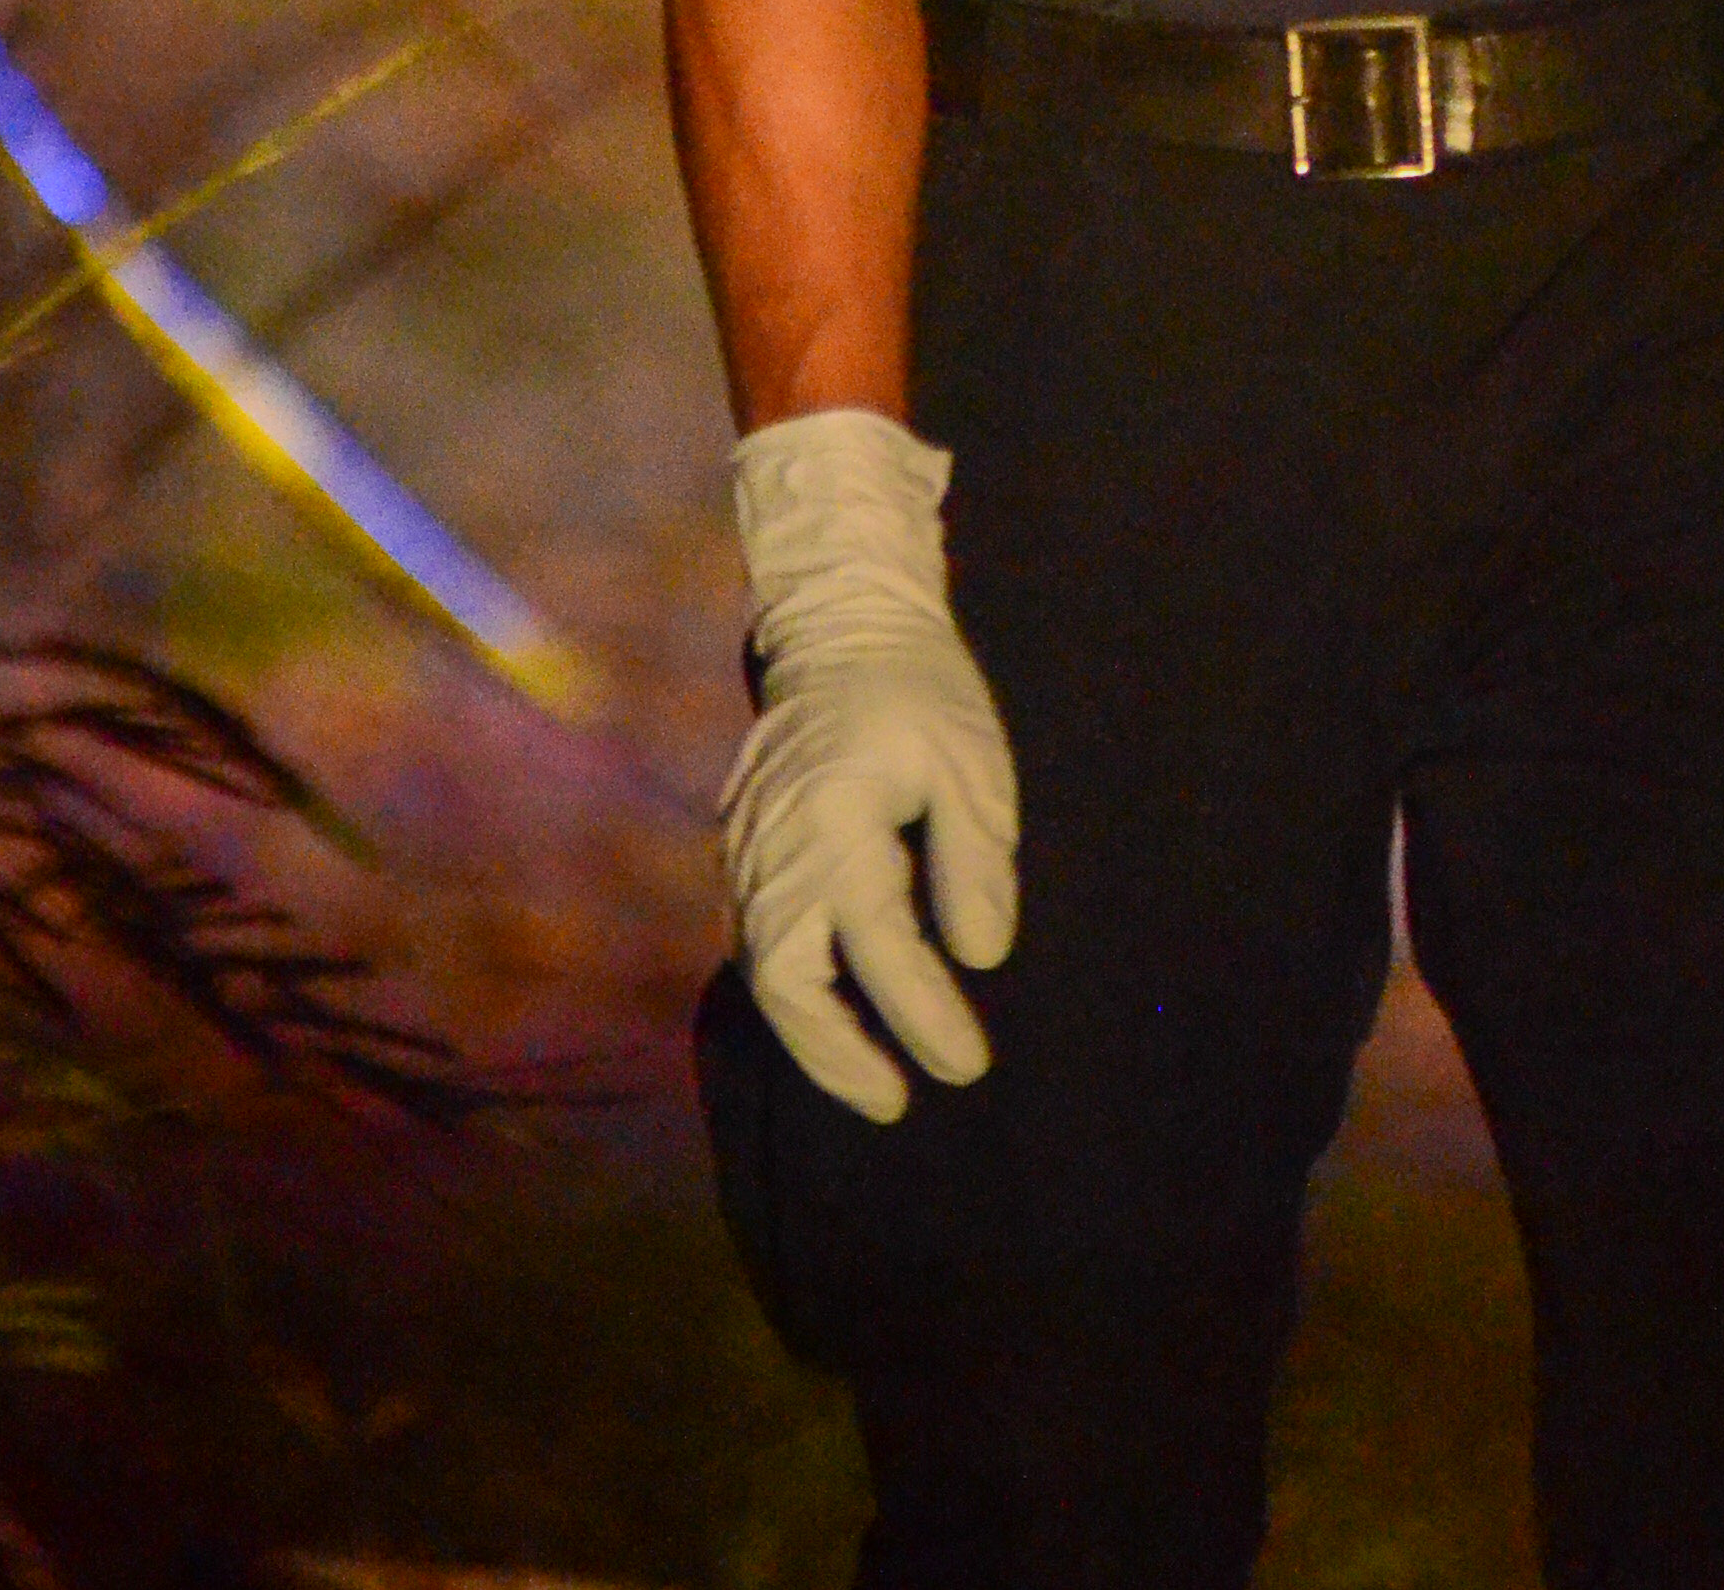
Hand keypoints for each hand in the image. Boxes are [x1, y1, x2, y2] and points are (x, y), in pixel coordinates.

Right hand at [724, 408, 1018, 1123]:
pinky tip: (832, 1015)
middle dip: (837, 1052)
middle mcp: (779, 846)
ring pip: (762, 965)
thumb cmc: (921, 690)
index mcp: (839, 821)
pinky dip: (791, 987)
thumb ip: (974, 863)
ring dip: (811, 1031)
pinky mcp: (744, 844)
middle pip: (786, 979)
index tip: (966, 1064)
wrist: (839, 622)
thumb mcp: (972, 767)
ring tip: (869, 1079)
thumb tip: (979, 958)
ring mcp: (750, 846)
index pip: (880, 946)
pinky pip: (757, 935)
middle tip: (894, 1102)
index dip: (923, 1016)